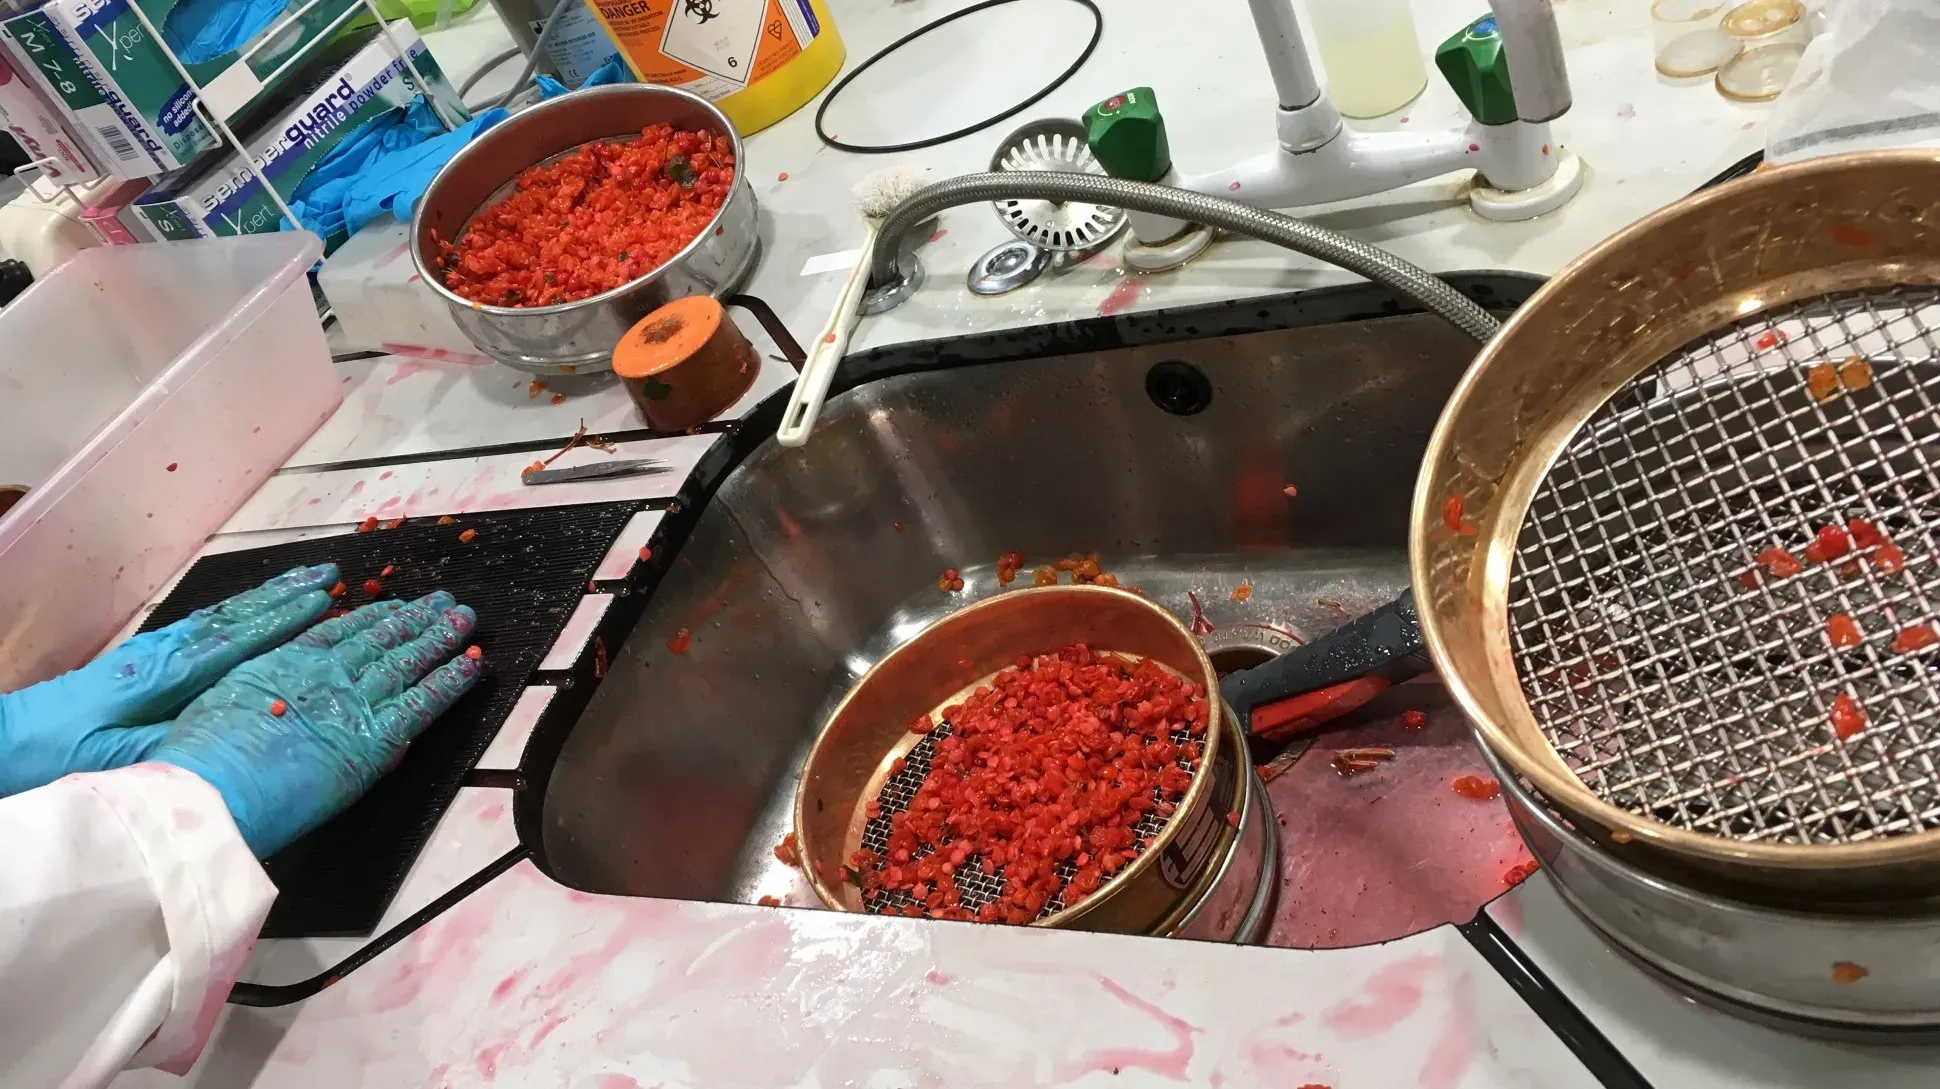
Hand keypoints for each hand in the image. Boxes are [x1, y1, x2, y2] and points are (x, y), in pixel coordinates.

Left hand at [0, 564, 339, 797]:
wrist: (9, 742)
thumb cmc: (61, 756)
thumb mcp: (121, 760)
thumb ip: (177, 739)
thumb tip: (231, 724)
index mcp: (163, 677)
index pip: (235, 641)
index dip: (282, 620)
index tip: (322, 599)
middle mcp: (163, 653)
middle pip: (233, 616)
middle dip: (284, 593)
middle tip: (326, 572)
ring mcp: (154, 652)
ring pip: (220, 616)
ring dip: (265, 597)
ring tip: (304, 580)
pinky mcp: (145, 659)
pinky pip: (203, 627)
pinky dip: (237, 612)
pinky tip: (252, 610)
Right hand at [149, 592, 482, 856]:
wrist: (207, 796)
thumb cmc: (199, 765)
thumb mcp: (221, 709)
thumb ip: (260, 696)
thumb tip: (284, 699)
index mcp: (280, 663)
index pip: (335, 631)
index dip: (368, 616)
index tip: (388, 605)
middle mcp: (321, 673)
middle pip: (377, 637)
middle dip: (412, 618)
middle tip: (440, 601)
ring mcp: (351, 701)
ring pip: (406, 659)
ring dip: (439, 636)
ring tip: (464, 617)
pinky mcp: (376, 736)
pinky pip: (424, 701)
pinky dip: (452, 680)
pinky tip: (473, 665)